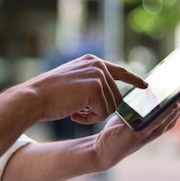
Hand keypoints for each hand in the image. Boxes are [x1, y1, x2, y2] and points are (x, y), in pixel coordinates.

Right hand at [26, 54, 146, 124]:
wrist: (34, 98)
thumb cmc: (47, 95)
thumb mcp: (71, 82)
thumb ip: (89, 83)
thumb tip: (107, 94)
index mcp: (91, 61)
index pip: (119, 71)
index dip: (133, 80)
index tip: (145, 86)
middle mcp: (98, 65)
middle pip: (116, 96)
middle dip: (99, 110)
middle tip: (77, 112)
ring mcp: (98, 75)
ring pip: (111, 106)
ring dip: (93, 115)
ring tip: (73, 111)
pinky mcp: (96, 87)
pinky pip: (103, 112)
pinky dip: (90, 119)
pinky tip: (74, 113)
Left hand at [93, 79, 179, 170]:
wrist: (104, 148)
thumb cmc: (119, 129)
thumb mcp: (133, 111)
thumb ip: (144, 102)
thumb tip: (151, 85)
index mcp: (159, 121)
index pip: (178, 104)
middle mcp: (160, 127)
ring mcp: (152, 131)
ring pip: (173, 114)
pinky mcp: (142, 134)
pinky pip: (158, 122)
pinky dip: (168, 113)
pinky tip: (176, 104)